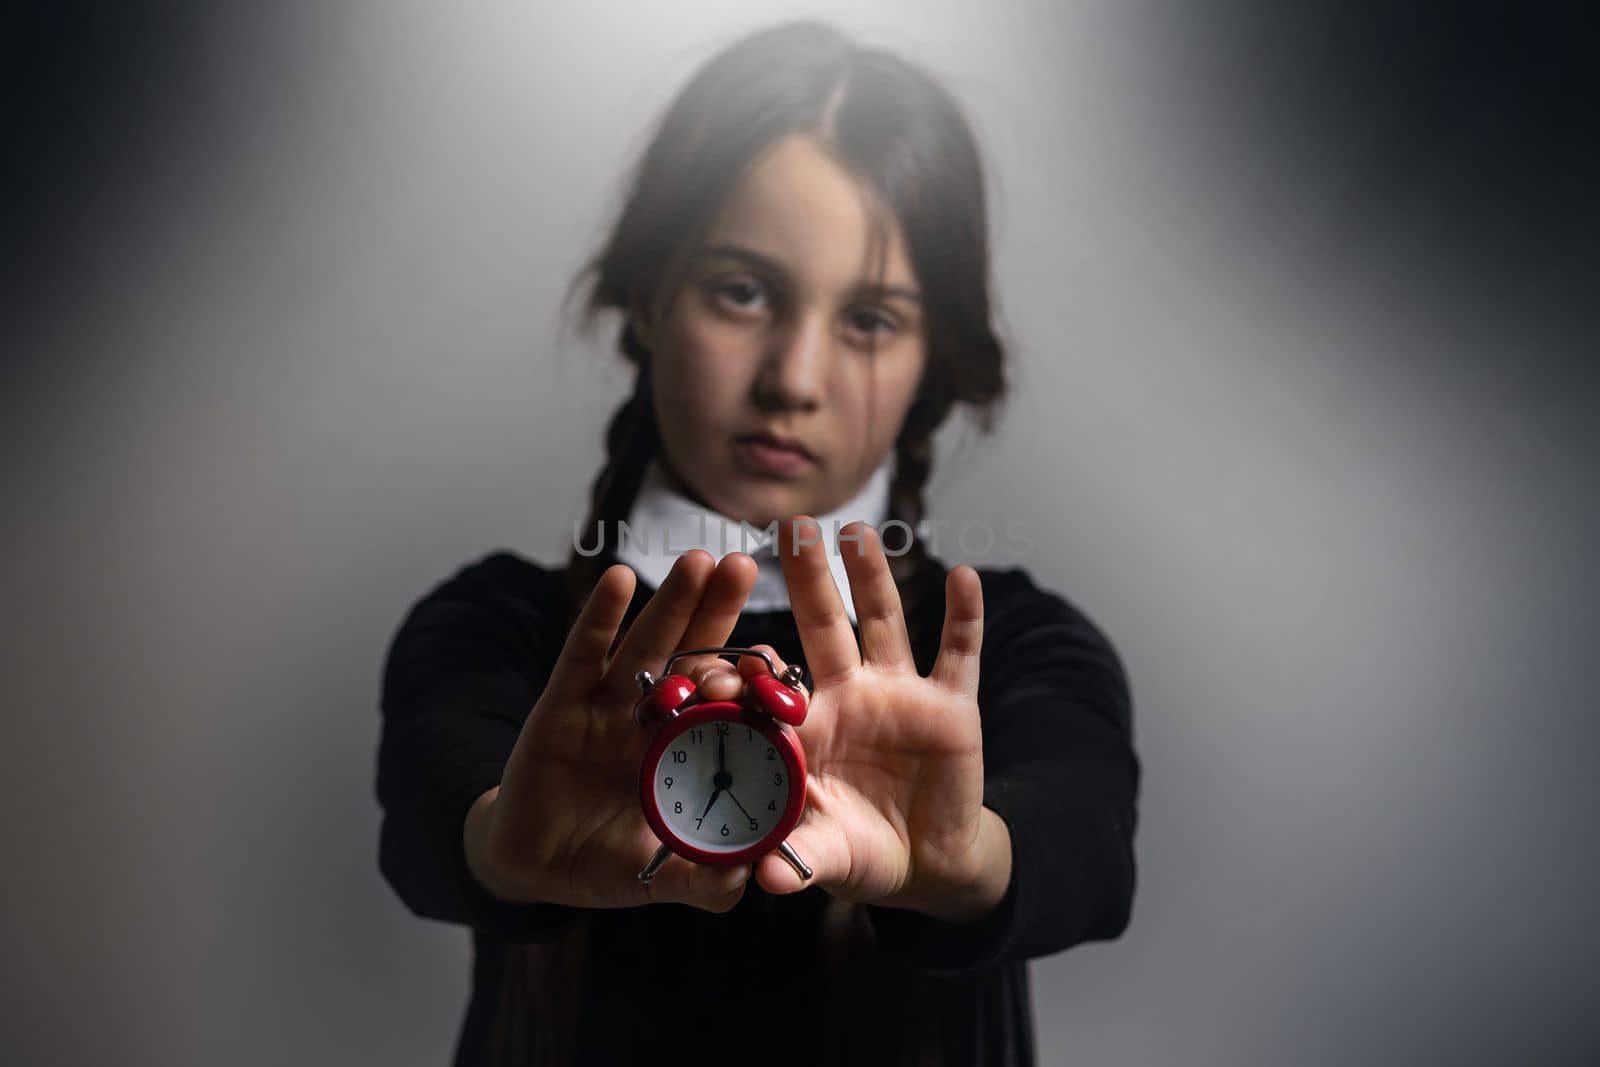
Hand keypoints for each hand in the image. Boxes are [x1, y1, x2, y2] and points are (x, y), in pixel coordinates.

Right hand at [465, 549, 759, 912]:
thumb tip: (748, 882)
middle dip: (717, 611)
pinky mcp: (563, 701)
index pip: (728, 706)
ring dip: (672, 601)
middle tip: (742, 564)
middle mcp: (658, 715)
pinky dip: (600, 617)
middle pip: (694, 653)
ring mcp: (611, 703)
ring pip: (648, 644)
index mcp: (691, 750)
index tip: (779, 661)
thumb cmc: (608, 865)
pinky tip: (620, 578)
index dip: (751, 682)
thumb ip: (702, 881)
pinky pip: (584, 653)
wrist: (534, 864)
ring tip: (699, 560)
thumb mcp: (659, 876)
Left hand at [724, 518, 1011, 921]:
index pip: (771, 678)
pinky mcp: (952, 704)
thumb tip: (761, 878)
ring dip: (874, 576)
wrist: (925, 863)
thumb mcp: (823, 856)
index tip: (723, 643)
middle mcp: (849, 693)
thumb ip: (795, 860)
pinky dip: (966, 616)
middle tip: (788, 525)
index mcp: (806, 724)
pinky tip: (962, 576)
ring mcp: (901, 693)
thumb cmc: (857, 851)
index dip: (748, 661)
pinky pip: (960, 653)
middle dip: (806, 576)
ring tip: (856, 529)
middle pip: (823, 623)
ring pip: (886, 621)